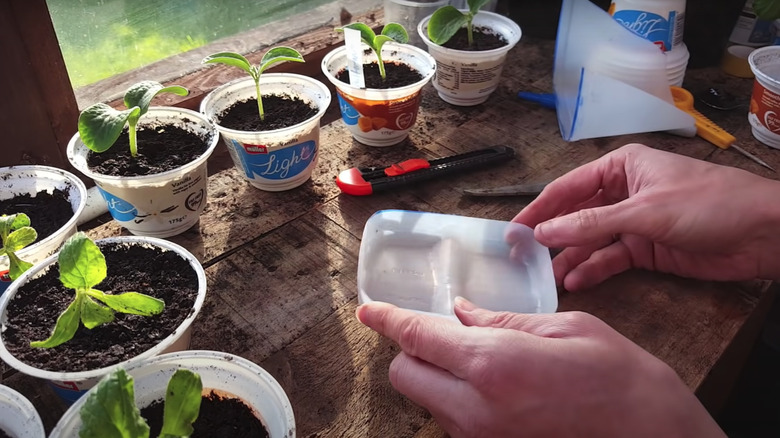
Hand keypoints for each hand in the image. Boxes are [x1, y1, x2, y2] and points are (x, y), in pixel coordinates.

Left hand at [356, 299, 725, 437]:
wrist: (652, 436)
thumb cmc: (618, 377)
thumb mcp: (562, 328)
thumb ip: (500, 320)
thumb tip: (461, 312)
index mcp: (493, 363)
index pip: (417, 337)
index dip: (388, 319)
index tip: (369, 309)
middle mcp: (476, 408)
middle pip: (404, 375)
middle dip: (412, 351)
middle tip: (442, 334)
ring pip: (428, 402)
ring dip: (437, 377)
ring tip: (483, 361)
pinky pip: (454, 423)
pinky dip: (459, 400)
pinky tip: (496, 387)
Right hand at [511, 143, 779, 289]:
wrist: (764, 233)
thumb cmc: (710, 204)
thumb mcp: (645, 211)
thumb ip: (591, 224)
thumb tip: (543, 232)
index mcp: (621, 167)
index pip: (568, 188)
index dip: (539, 209)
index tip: (514, 230)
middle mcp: (623, 192)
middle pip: (576, 215)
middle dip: (552, 236)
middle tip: (523, 258)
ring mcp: (634, 222)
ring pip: (591, 241)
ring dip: (571, 258)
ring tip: (547, 278)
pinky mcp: (647, 249)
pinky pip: (611, 258)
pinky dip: (594, 269)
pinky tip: (576, 282)